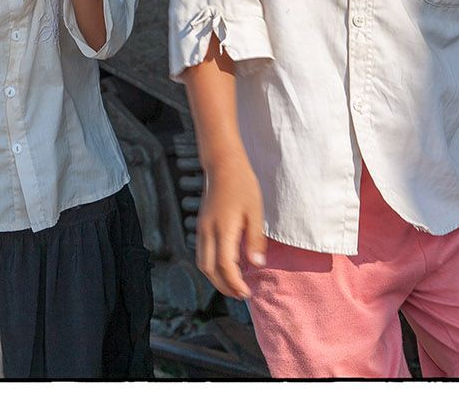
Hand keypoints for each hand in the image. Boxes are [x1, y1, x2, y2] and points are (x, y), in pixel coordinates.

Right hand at [195, 160, 267, 298]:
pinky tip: (225, 266)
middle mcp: (208, 231)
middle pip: (209, 269)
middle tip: (240, 294)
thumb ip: (255, 240)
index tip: (247, 293)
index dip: (235, 283)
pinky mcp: (201, 225)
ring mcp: (202, 228)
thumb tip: (257, 265)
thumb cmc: (243, 185)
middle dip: (224, 286)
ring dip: (215, 278)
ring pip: (202, 263)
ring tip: (232, 284)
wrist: (222, 164)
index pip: (225, 266)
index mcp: (223, 229)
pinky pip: (201, 253)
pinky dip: (211, 266)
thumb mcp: (255, 212)